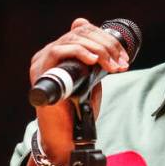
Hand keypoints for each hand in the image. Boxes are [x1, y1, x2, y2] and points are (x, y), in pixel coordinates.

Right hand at [22, 18, 129, 165]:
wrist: (65, 136)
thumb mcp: (91, 79)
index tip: (123, 56)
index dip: (105, 38)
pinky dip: (79, 52)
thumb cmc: (77, 110)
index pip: (82, 29)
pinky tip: (93, 61)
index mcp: (60, 52)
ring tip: (113, 66)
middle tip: (121, 63)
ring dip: (99, 50)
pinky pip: (58, 50)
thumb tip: (107, 42)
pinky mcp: (41, 72)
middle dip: (107, 45)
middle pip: (80, 31)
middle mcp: (48, 53)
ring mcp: (42, 61)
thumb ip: (96, 62)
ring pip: (72, 39)